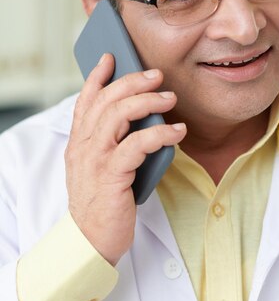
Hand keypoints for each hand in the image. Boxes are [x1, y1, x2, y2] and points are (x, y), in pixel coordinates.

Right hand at [65, 53, 185, 264]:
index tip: (111, 58)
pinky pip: (137, 144)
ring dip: (147, 101)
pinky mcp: (111, 175)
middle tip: (156, 75)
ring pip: (118, 115)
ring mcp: (95, 159)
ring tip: (170, 97)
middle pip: (105, 100)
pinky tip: (177, 130)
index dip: (97, 77)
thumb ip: (113, 143)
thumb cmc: (103, 204)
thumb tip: (143, 119)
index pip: (85, 101)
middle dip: (132, 81)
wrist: (90, 242)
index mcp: (79, 143)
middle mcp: (83, 146)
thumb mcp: (102, 168)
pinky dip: (160, 133)